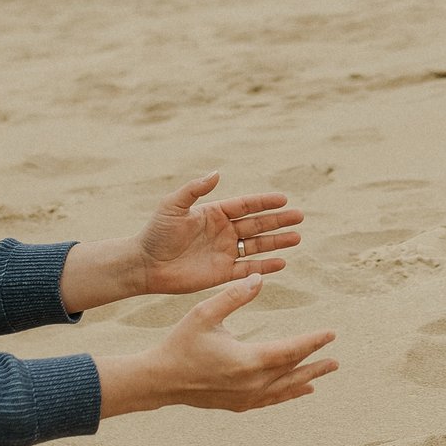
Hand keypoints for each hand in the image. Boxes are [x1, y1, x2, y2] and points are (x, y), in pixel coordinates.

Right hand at [98, 276, 336, 417]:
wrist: (160, 380)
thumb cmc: (181, 343)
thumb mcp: (205, 314)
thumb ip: (234, 296)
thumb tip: (259, 277)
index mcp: (248, 360)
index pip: (291, 350)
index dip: (313, 341)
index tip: (331, 333)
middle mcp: (252, 383)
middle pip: (293, 371)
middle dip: (316, 363)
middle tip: (336, 359)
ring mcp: (246, 397)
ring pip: (285, 388)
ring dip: (307, 379)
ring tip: (325, 372)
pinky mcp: (239, 405)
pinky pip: (272, 399)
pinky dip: (289, 393)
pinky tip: (303, 390)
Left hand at [137, 172, 303, 294]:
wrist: (145, 265)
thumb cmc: (156, 233)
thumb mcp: (173, 206)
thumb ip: (195, 189)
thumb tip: (217, 173)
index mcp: (214, 214)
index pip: (245, 206)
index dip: (264, 202)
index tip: (283, 199)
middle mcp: (223, 232)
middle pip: (257, 225)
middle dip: (278, 221)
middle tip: (299, 217)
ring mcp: (224, 253)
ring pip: (257, 246)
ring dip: (277, 242)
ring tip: (297, 238)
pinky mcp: (222, 273)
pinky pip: (248, 268)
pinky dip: (265, 266)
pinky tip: (281, 262)